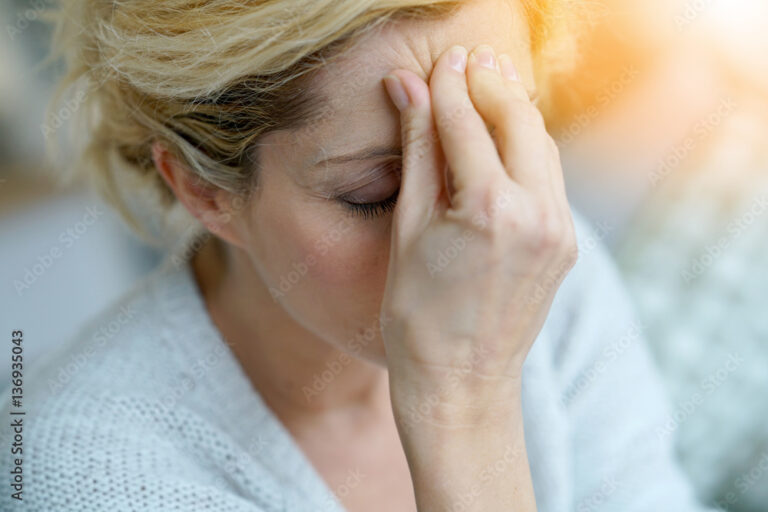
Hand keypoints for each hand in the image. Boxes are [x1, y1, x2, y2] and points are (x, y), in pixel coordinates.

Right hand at [381, 43, 577, 429]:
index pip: (467, 124)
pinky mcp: (565, 243)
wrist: (461, 382)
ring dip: (514, 111)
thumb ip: (417, 153)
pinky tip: (506, 136)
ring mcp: (559, 230)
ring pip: (542, 145)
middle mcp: (537, 214)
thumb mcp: (408, 230)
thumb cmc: (419, 318)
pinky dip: (527, 148)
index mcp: (490, 210)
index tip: (438, 61)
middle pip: (518, 121)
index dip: (448, 86)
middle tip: (466, 60)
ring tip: (486, 84)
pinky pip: (550, 177)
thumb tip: (408, 90)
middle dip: (490, 84)